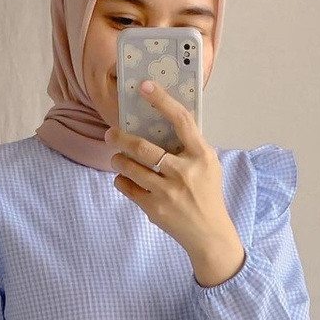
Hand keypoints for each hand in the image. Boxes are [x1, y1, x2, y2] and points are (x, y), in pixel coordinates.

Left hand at [105, 80, 245, 287]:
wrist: (209, 233)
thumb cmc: (207, 194)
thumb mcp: (208, 165)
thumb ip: (190, 146)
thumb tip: (163, 122)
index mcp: (201, 156)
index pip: (181, 121)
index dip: (162, 100)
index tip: (144, 86)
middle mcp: (184, 172)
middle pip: (143, 147)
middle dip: (120, 138)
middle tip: (110, 134)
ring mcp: (167, 192)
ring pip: (130, 168)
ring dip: (118, 160)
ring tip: (117, 158)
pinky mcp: (154, 209)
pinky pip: (127, 188)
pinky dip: (121, 181)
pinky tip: (123, 178)